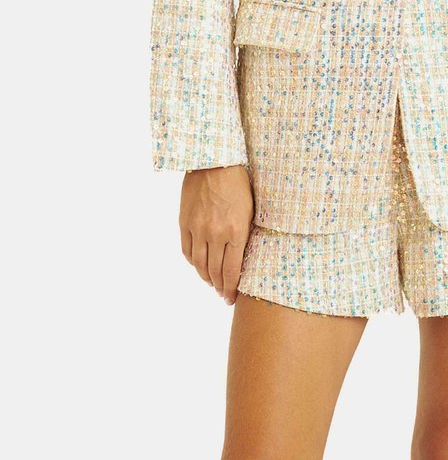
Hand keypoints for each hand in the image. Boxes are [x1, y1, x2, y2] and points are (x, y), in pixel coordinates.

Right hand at [179, 167, 253, 304]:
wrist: (215, 162)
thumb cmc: (239, 183)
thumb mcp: (251, 209)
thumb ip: (245, 234)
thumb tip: (243, 256)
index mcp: (236, 231)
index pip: (232, 270)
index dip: (231, 288)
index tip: (231, 297)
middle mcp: (216, 233)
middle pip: (215, 271)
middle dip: (220, 287)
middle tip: (223, 295)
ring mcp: (198, 228)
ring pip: (199, 264)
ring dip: (205, 278)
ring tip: (212, 283)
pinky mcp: (185, 222)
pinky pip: (187, 250)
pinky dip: (193, 262)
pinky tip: (199, 266)